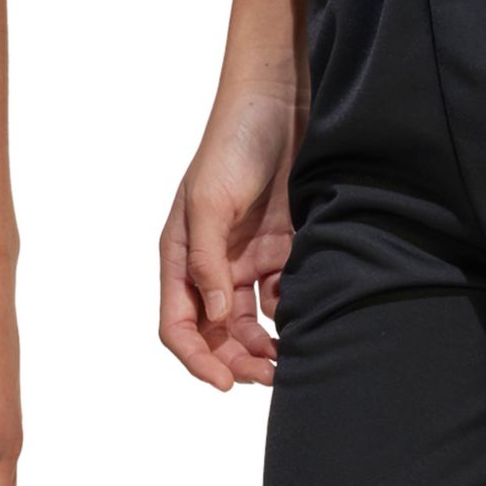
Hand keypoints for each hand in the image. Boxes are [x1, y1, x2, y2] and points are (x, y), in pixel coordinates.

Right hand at [160, 76, 303, 390]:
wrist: (281, 103)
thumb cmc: (232, 142)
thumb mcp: (209, 199)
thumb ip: (208, 261)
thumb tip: (219, 317)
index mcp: (181, 254)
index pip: (179, 323)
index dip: (197, 359)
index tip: (226, 382)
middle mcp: (212, 263)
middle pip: (217, 333)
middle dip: (237, 361)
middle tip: (268, 375)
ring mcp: (248, 258)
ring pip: (252, 323)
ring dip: (265, 347)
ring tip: (289, 358)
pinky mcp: (283, 249)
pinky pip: (284, 296)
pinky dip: (292, 313)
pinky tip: (306, 311)